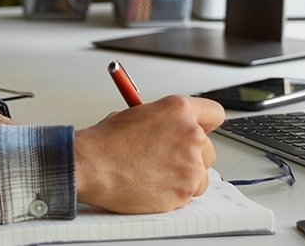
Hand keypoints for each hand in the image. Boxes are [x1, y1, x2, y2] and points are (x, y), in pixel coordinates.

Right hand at [72, 95, 225, 213]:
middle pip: (208, 148)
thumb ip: (163, 122)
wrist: (90, 166)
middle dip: (191, 156)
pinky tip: (152, 186)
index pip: (214, 114)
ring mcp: (190, 164)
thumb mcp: (135, 115)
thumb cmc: (105, 143)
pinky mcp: (185, 190)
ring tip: (154, 175)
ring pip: (201, 175)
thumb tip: (173, 131)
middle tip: (166, 161)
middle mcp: (190, 134)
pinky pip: (189, 194)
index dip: (205, 125)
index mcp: (178, 110)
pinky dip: (174, 194)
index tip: (199, 133)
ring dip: (184, 177)